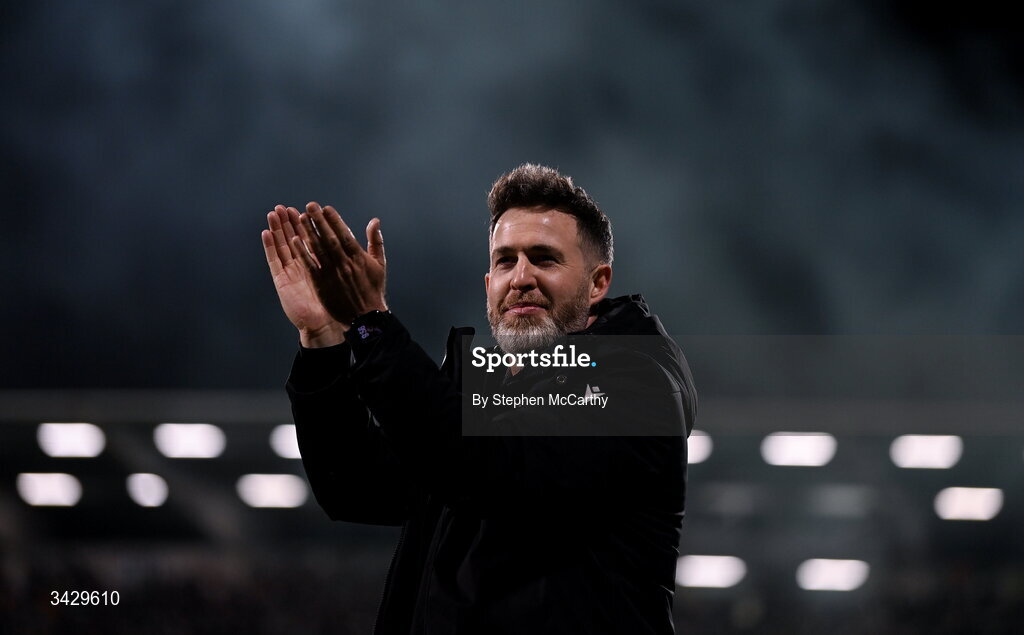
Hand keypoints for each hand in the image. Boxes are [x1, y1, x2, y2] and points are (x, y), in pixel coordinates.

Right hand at [261, 205, 345, 347]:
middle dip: (290, 222)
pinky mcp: (282, 281)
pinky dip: (270, 247)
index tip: (307, 208)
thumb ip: (354, 253)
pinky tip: (266, 233)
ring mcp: (291, 272)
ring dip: (277, 229)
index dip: (309, 224)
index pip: (311, 238)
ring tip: (274, 213)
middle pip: (294, 239)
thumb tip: (365, 231)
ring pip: (283, 246)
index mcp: (318, 262)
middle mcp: (303, 265)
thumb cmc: (339, 301)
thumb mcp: (349, 273)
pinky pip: (275, 261)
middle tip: (285, 206)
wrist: (326, 323)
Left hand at [292, 201, 387, 326]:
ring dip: (308, 232)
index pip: (344, 233)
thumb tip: (374, 221)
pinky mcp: (322, 284)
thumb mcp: (379, 265)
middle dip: (318, 221)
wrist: (365, 318)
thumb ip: (376, 242)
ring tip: (299, 218)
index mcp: (358, 257)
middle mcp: (344, 263)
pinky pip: (310, 265)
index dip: (334, 220)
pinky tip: (294, 240)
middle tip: (309, 206)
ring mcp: (332, 273)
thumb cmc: (373, 290)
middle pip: (328, 238)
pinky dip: (302, 252)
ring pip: (317, 249)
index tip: (325, 208)